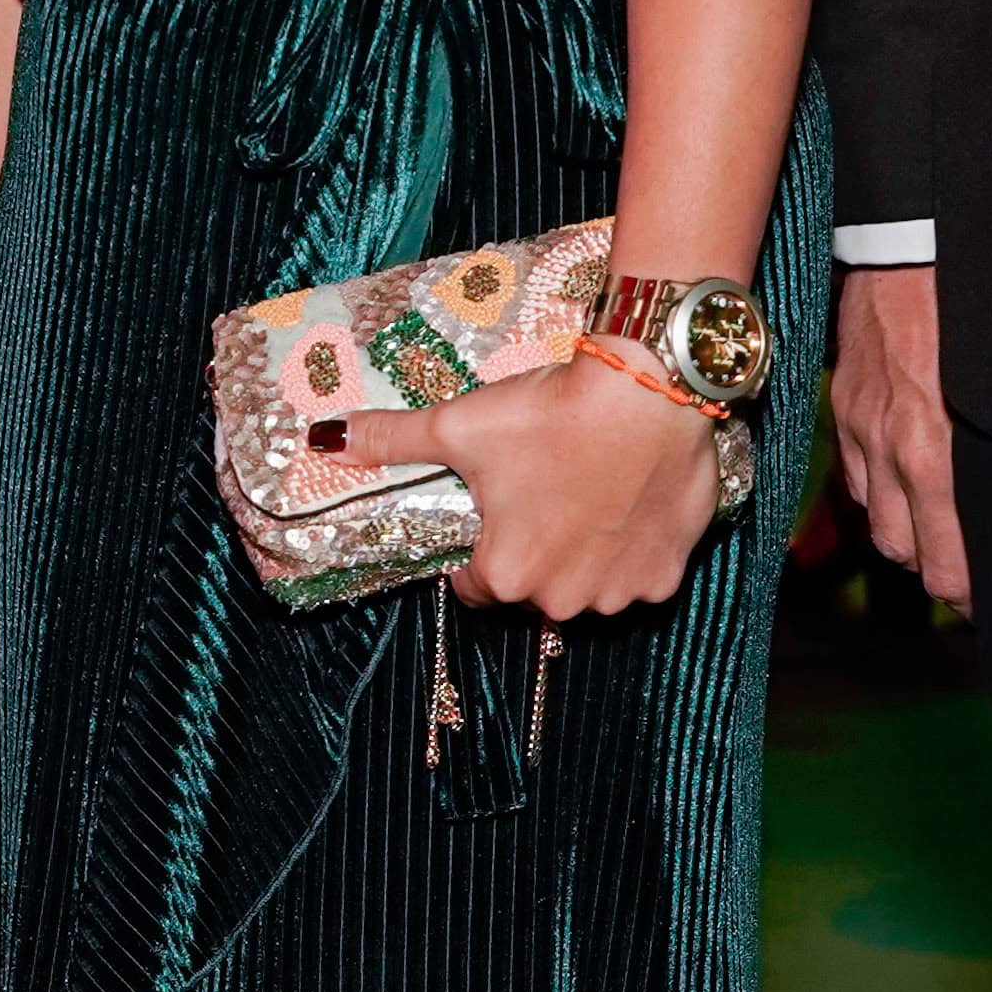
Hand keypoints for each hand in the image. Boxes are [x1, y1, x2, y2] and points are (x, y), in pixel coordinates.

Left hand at [340, 355, 731, 622]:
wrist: (645, 391)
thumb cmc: (548, 413)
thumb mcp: (457, 423)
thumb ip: (392, 439)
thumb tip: (325, 439)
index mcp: (507, 574)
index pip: (475, 586)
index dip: (478, 548)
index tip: (492, 508)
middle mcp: (562, 600)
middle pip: (534, 587)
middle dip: (534, 548)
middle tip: (541, 489)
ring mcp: (620, 593)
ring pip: (589, 584)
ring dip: (585, 552)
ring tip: (587, 488)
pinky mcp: (667, 576)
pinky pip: (640, 573)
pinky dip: (634, 547)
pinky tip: (629, 499)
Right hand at [827, 262, 971, 615]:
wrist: (911, 238)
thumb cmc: (976, 303)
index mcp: (935, 455)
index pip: (949, 566)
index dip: (976, 595)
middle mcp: (891, 452)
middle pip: (910, 556)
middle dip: (944, 575)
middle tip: (978, 577)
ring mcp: (860, 428)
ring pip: (879, 524)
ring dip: (910, 540)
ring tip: (944, 539)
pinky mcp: (844, 404)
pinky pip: (856, 479)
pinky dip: (881, 496)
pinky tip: (907, 486)